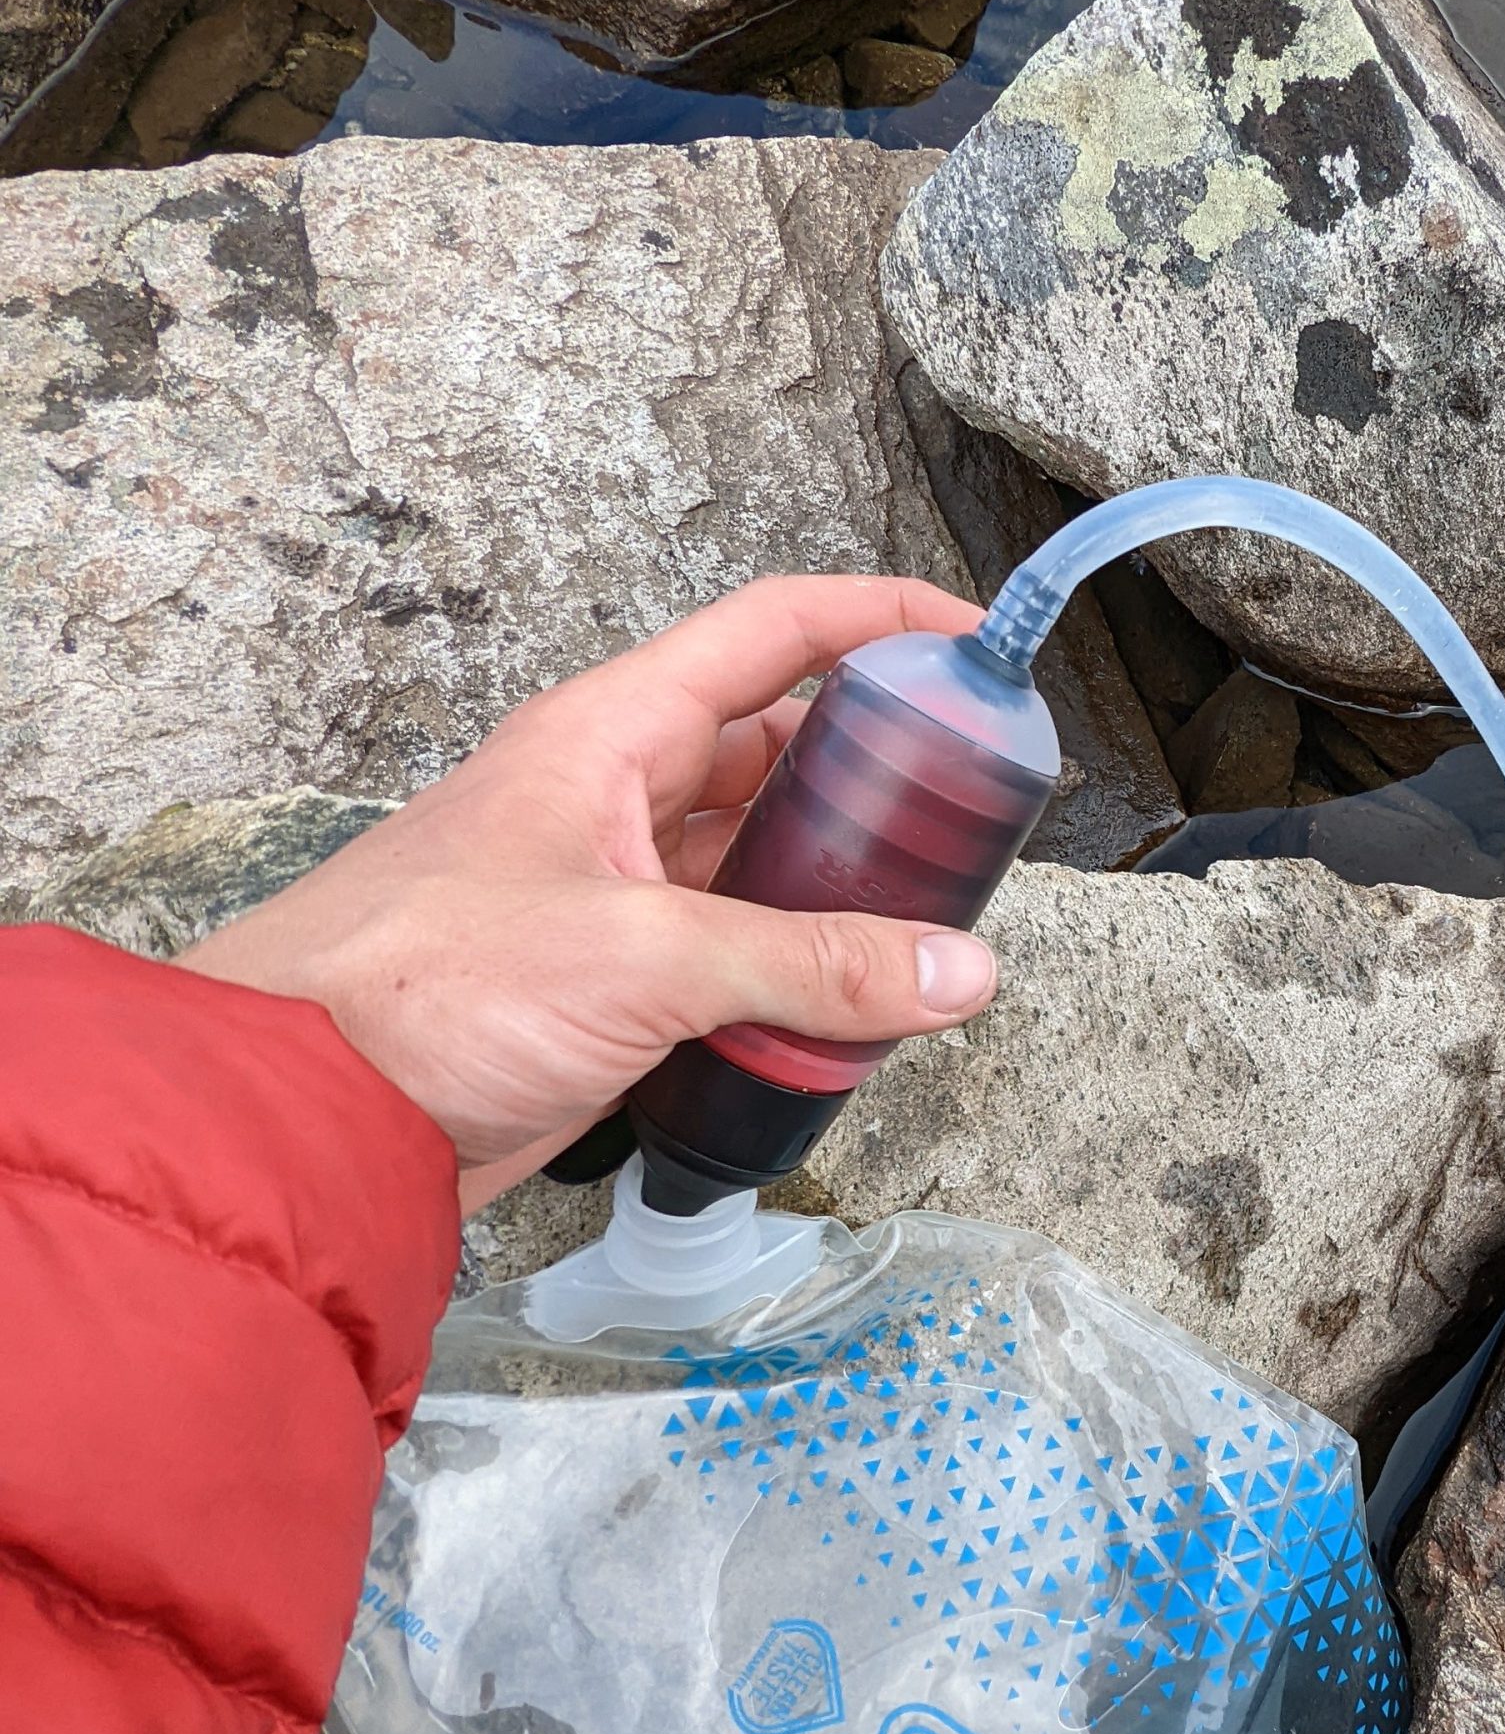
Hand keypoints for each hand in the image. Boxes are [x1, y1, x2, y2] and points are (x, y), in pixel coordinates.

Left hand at [182, 577, 1000, 1213]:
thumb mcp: (644, 957)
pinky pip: (730, 958)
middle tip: (976, 814)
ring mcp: (613, 893)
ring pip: (761, 863)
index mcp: (613, 734)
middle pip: (780, 751)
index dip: (882, 617)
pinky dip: (794, 980)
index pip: (774, 631)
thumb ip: (812, 964)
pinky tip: (849, 1016)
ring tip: (932, 925)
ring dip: (840, 895)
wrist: (298, 1115)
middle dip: (879, 778)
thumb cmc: (422, 987)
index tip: (977, 639)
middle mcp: (618, 797)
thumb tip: (957, 972)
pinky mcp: (607, 984)